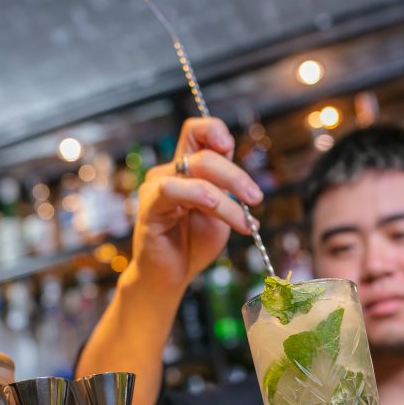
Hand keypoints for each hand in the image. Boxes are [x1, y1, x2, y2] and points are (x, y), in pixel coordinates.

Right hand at [131, 117, 262, 290]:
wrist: (173, 275)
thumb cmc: (194, 244)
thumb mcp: (221, 213)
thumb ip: (228, 192)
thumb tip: (248, 183)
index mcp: (187, 170)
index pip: (196, 131)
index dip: (213, 129)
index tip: (230, 147)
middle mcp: (170, 172)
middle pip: (204, 153)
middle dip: (237, 177)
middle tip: (255, 199)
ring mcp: (156, 187)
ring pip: (195, 171)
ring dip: (226, 198)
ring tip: (245, 222)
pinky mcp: (148, 206)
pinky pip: (170, 188)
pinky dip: (198, 194)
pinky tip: (214, 206)